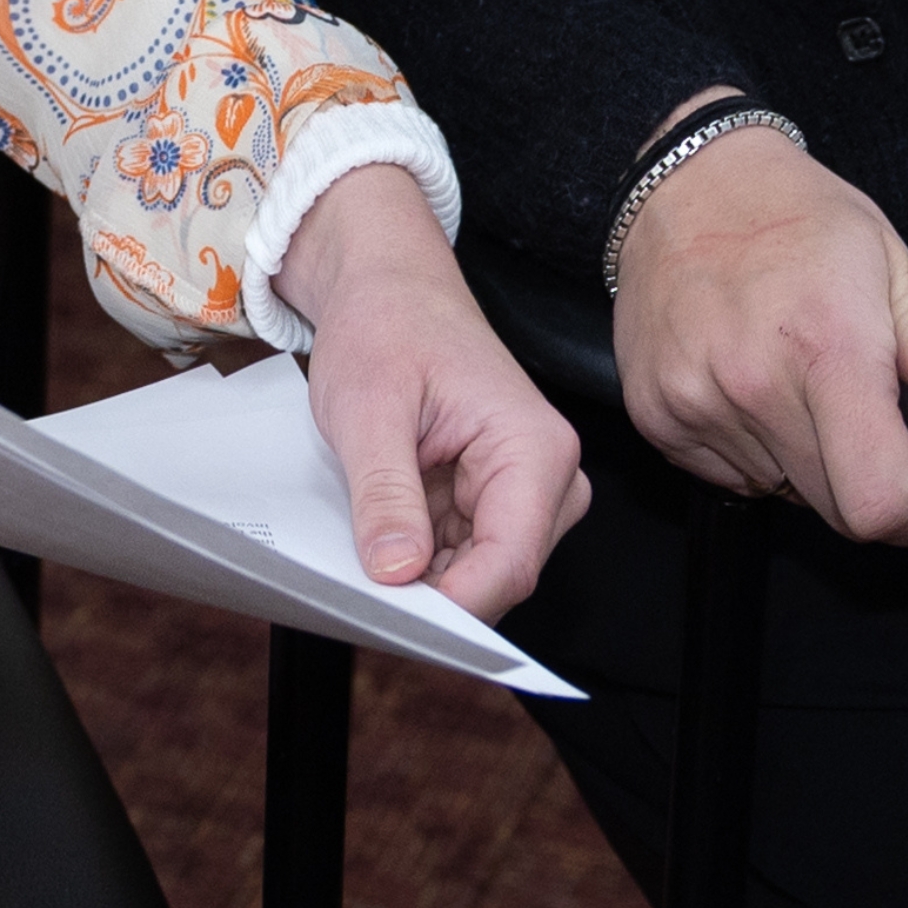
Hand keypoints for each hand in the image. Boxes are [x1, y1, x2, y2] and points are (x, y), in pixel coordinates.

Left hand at [267, 158, 586, 616]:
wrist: (388, 288)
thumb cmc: (386, 326)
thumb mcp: (367, 408)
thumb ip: (386, 493)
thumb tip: (396, 574)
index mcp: (535, 449)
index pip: (510, 561)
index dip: (453, 604)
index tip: (390, 619)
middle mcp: (549, 477)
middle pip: (500, 574)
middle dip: (433, 594)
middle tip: (358, 594)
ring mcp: (525, 492)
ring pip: (478, 571)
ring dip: (421, 575)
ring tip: (360, 554)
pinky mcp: (494, 499)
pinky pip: (460, 553)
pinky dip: (418, 556)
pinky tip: (377, 540)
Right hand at [608, 112, 907, 545]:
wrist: (685, 185)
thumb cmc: (794, 220)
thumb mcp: (890, 265)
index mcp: (826, 345)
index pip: (875, 502)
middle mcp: (753, 381)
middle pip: (833, 509)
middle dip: (864, 484)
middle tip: (863, 420)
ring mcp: (694, 400)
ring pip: (781, 492)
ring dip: (804, 463)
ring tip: (798, 387)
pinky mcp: (653, 413)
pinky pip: (728, 475)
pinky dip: (751, 450)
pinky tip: (750, 389)